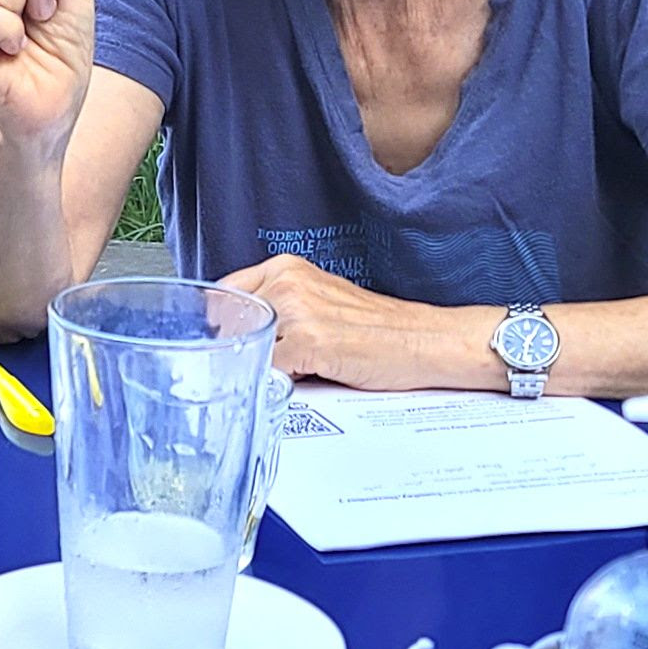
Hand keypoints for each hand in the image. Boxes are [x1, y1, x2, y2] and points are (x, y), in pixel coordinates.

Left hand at [219, 254, 485, 389]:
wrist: (425, 339)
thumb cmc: (377, 327)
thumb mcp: (319, 299)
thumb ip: (277, 305)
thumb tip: (233, 328)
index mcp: (286, 268)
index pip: (224, 293)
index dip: (221, 323)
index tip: (223, 339)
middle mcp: (287, 283)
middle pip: (228, 325)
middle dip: (239, 347)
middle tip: (266, 361)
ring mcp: (296, 312)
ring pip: (248, 349)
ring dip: (263, 365)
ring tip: (298, 366)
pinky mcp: (309, 342)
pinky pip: (270, 371)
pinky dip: (282, 380)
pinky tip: (309, 374)